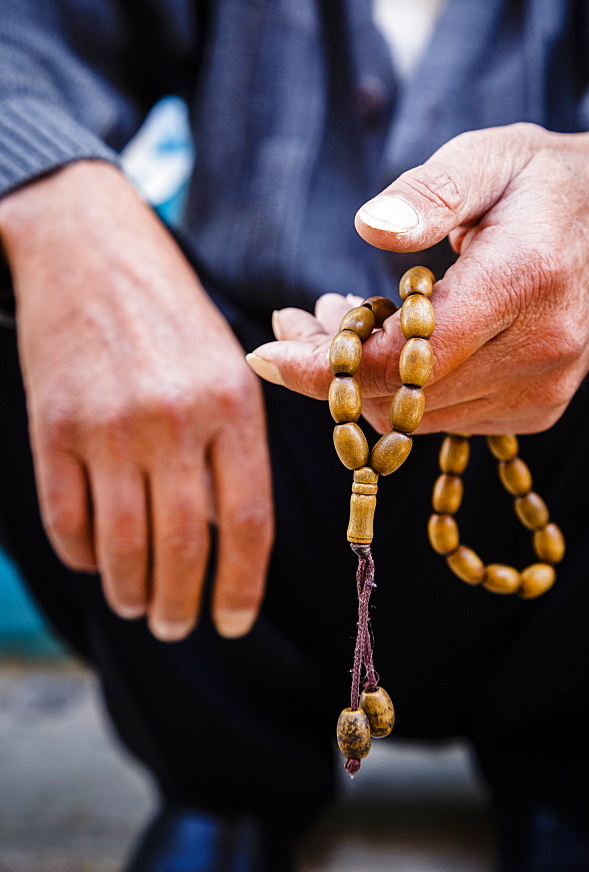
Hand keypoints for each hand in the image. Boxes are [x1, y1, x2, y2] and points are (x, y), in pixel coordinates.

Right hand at [0, 162, 272, 639]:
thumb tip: (225, 539)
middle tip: (177, 628)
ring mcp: (108, 425)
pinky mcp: (51, 427)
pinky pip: (66, 519)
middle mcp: (174, 419)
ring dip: (132, 591)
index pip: (247, 523)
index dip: (241, 587)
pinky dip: (83, 556)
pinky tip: (97, 564)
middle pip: (184, 546)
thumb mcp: (227, 367)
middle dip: (181, 604)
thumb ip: (233, 447)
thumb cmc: (172, 315)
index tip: (233, 624)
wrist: (91, 250)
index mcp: (233, 405)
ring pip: (123, 544)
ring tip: (139, 606)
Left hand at [247, 120, 588, 434]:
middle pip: (401, 398)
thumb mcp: (490, 156)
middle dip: (331, 369)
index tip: (265, 353)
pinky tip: (392, 341)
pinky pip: (441, 419)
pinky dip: (401, 392)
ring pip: (415, 418)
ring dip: (363, 381)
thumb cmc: (549, 182)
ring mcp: (540, 392)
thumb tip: (368, 228)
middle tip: (300, 316)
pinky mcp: (536, 410)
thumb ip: (430, 191)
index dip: (325, 365)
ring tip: (341, 319)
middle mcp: (537, 353)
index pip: (407, 357)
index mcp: (524, 283)